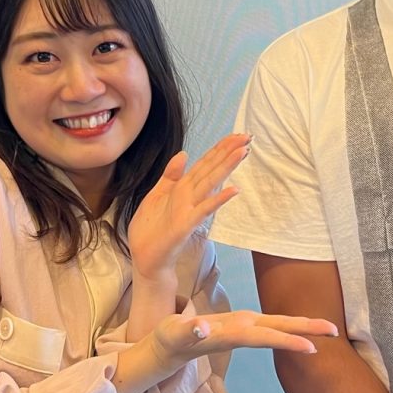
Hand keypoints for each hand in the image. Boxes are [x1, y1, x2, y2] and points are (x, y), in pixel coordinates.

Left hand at [127, 134, 249, 282]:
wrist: (145, 258)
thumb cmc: (151, 230)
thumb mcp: (156, 195)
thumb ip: (171, 176)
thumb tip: (184, 154)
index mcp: (183, 188)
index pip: (205, 163)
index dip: (219, 148)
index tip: (236, 134)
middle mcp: (191, 196)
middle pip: (212, 169)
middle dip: (228, 152)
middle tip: (248, 137)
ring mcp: (191, 209)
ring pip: (211, 183)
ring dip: (227, 168)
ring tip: (243, 152)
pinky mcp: (186, 224)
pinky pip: (204, 209)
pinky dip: (218, 199)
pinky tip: (234, 190)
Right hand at [150, 309, 338, 368]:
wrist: (167, 348)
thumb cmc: (173, 340)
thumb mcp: (177, 334)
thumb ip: (190, 331)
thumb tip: (204, 328)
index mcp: (233, 332)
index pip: (267, 335)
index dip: (288, 340)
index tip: (313, 347)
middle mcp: (241, 330)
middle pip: (278, 329)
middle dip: (306, 330)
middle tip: (335, 330)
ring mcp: (240, 328)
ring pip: (274, 328)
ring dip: (298, 329)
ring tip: (324, 332)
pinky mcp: (237, 325)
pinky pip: (264, 325)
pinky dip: (281, 327)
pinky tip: (303, 330)